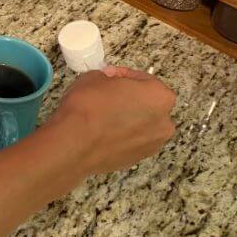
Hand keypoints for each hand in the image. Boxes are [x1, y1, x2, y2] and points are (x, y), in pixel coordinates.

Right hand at [42, 68, 176, 176]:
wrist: (73, 143)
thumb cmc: (87, 107)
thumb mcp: (95, 77)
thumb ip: (110, 78)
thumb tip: (109, 82)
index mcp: (159, 96)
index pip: (145, 80)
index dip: (125, 76)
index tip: (112, 77)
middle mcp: (163, 122)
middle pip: (148, 105)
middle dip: (131, 99)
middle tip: (109, 96)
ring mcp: (152, 144)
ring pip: (142, 126)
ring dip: (128, 119)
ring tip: (105, 115)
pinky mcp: (137, 159)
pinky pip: (132, 141)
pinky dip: (122, 136)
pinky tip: (103, 131)